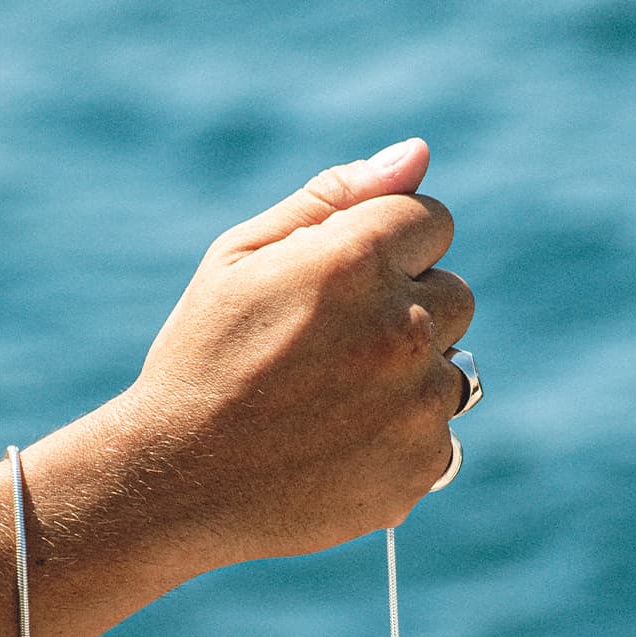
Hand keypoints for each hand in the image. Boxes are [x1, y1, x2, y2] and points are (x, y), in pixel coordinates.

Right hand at [117, 137, 474, 564]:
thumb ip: (332, 199)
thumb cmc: (201, 360)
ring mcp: (418, 403)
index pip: (433, 222)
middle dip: (407, 310)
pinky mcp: (422, 465)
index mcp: (358, 259)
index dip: (389, 251)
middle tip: (333, 352)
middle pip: (457, 295)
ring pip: (452, 371)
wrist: (179, 482)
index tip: (346, 287)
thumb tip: (418, 154)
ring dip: (408, 381)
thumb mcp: (240, 258)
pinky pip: (439, 437)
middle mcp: (403, 327)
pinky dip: (400, 442)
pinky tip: (339, 451)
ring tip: (332, 408)